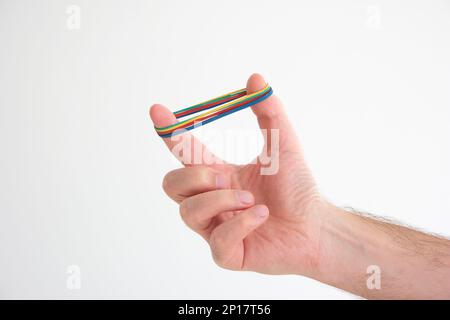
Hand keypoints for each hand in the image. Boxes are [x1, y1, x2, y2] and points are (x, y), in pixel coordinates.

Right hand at [150, 74, 324, 275]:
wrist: (316, 226)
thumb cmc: (297, 188)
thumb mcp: (284, 145)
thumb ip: (269, 113)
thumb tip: (255, 78)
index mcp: (219, 174)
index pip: (184, 153)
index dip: (170, 133)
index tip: (157, 111)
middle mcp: (212, 200)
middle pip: (172, 185)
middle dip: (193, 177)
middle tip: (225, 177)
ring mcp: (216, 228)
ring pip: (188, 212)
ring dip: (220, 200)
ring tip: (250, 199)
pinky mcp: (228, 254)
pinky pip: (217, 241)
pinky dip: (241, 223)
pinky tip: (261, 215)